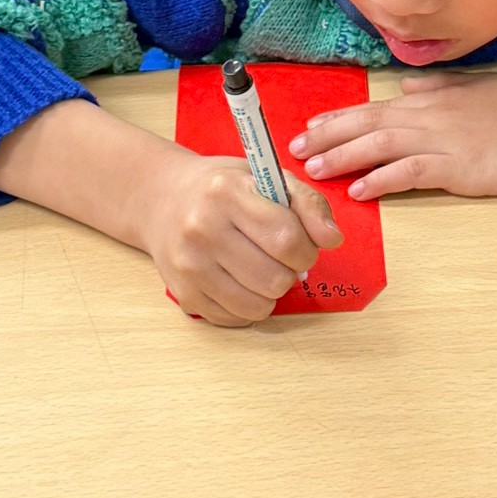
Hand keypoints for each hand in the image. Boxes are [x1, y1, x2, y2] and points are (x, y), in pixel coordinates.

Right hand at [140, 151, 343, 326]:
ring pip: (258, 305)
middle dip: (291, 272)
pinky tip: (241, 281)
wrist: (163, 199)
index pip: (286, 239)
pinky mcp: (183, 294)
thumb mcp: (268, 178)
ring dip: (272, 292)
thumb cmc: (225, 187)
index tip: (303, 244)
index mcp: (227, 193)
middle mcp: (202, 230)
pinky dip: (249, 306)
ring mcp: (189, 266)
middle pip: (275, 278)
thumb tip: (333, 239)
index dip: (308, 248)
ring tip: (263, 268)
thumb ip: (308, 203)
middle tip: (281, 256)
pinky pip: (236, 319)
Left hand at [290, 71, 496, 200]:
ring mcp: (446, 139)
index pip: (378, 106)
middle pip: (369, 123)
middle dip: (328, 136)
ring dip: (343, 157)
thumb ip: (442, 88)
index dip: (341, 118)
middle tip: (293, 151)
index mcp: (437, 98)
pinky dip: (382, 179)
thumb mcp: (480, 89)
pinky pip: (412, 172)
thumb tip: (408, 86)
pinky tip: (359, 190)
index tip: (310, 127)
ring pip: (381, 145)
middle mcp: (433, 114)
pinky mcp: (461, 165)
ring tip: (312, 172)